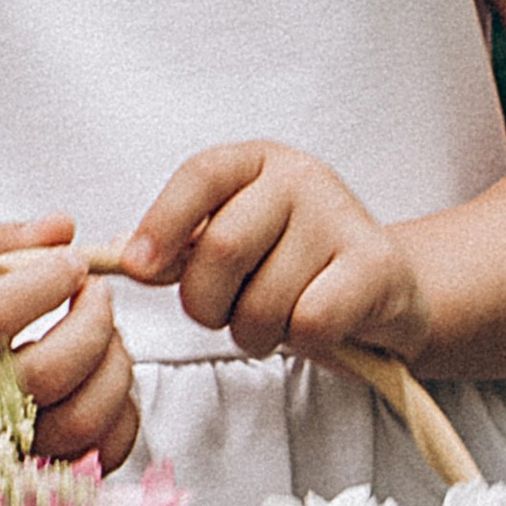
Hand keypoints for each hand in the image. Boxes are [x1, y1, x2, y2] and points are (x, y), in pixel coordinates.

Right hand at [0, 216, 139, 473]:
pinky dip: (121, 416)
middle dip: (93, 321)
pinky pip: (99, 455)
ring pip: (81, 420)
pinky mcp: (34, 468)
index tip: (70, 262)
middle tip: (95, 293)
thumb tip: (63, 228)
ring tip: (104, 337)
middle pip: (51, 372)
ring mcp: (4, 446)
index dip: (50, 278)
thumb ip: (3, 246)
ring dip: (112, 367)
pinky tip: (106, 381)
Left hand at [120, 145, 427, 367]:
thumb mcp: (234, 243)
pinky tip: (316, 330)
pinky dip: (302, 342)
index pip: (201, 175)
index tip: (136, 268)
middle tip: (222, 315)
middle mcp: (301, 178)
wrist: (384, 291)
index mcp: (258, 162)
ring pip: (264, 300)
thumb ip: (180, 246)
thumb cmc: (294, 268)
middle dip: (206, 303)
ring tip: (276, 321)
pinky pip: (310, 322)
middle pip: (222, 247)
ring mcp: (342, 218)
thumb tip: (121, 252)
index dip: (161, 223)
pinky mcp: (376, 267)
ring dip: (255, 333)